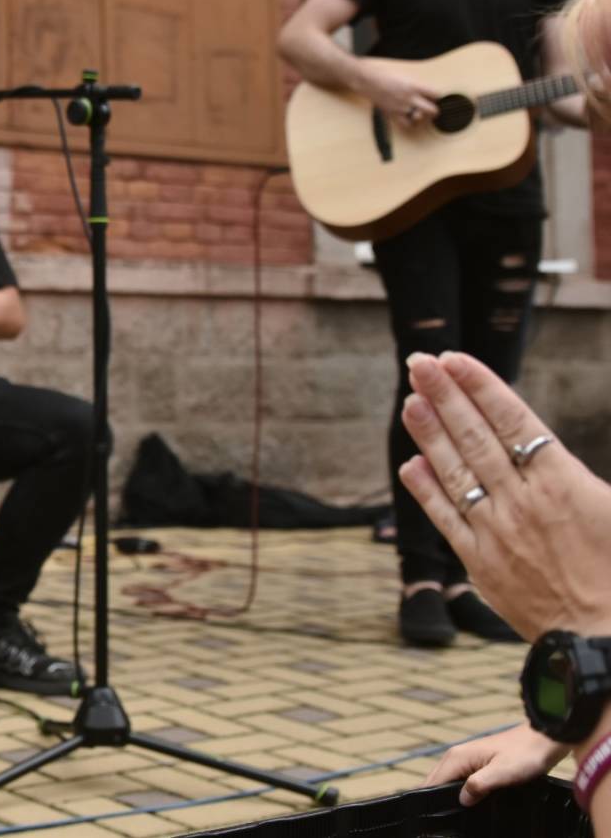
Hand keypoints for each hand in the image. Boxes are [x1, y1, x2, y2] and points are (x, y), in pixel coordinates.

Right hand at [358, 64, 441, 132]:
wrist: (368, 81)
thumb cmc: (385, 74)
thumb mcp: (405, 74)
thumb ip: (417, 84)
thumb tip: (426, 91)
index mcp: (414, 86)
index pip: (436, 94)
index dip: (438, 96)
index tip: (436, 97)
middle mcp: (410, 98)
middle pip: (432, 110)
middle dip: (434, 110)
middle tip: (432, 108)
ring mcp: (401, 108)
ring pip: (420, 118)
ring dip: (422, 116)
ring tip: (420, 113)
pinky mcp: (392, 114)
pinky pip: (406, 124)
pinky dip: (410, 123)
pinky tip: (409, 118)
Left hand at [397, 351, 610, 640]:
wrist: (606, 640)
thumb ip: (585, 476)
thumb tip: (558, 451)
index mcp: (564, 482)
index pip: (513, 420)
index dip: (481, 386)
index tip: (455, 358)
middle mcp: (523, 500)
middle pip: (475, 436)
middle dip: (444, 396)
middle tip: (418, 363)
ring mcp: (497, 530)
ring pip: (455, 471)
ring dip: (429, 433)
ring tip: (408, 400)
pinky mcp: (480, 562)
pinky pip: (446, 517)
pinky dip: (426, 489)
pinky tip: (410, 464)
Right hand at [426, 725, 568, 805]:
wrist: (544, 739)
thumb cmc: (525, 754)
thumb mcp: (502, 773)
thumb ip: (478, 785)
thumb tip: (461, 801)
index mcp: (457, 757)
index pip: (432, 782)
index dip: (431, 801)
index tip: (435, 818)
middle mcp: (456, 756)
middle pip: (436, 781)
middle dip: (436, 799)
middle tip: (443, 820)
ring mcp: (466, 758)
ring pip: (448, 781)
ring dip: (447, 795)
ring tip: (452, 814)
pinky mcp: (477, 762)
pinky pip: (459, 779)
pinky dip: (459, 790)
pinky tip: (468, 802)